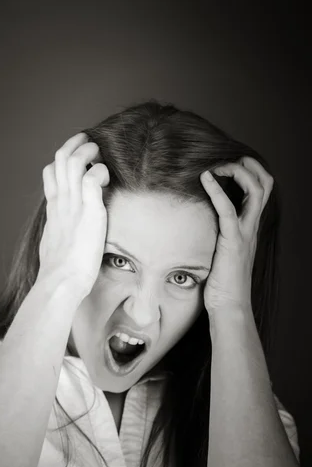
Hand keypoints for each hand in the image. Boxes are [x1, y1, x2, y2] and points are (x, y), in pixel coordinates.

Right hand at [36, 132, 109, 297]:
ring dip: (88, 151)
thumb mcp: (58, 242)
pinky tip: (107, 177)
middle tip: (90, 141)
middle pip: (60, 159)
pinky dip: (99, 171)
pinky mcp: (89, 211)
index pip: (51, 172)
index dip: (63, 158)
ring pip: (74, 162)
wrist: (62, 281)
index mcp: (54, 208)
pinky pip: (92, 178)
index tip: (78, 156)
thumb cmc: (62, 270)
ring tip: (100, 152)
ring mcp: (73, 204)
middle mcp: (61, 201)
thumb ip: (64, 228)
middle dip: (75, 144)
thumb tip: (70, 228)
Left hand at [200, 156, 273, 314]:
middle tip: (228, 160)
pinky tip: (204, 178)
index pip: (261, 191)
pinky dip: (217, 190)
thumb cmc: (222, 282)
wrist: (229, 306)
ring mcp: (245, 233)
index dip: (250, 172)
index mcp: (250, 227)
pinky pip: (228, 209)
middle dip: (249, 165)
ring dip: (237, 171)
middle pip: (265, 185)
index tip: (228, 166)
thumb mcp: (222, 252)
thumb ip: (219, 236)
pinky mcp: (233, 241)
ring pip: (255, 190)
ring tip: (217, 166)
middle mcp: (252, 226)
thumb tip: (200, 224)